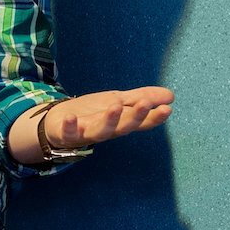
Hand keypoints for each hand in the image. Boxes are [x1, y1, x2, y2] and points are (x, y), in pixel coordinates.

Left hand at [44, 86, 173, 148]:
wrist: (59, 121)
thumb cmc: (92, 113)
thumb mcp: (118, 101)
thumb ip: (142, 98)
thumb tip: (171, 96)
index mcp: (120, 122)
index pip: (141, 122)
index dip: (154, 117)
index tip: (167, 108)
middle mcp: (107, 130)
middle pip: (124, 126)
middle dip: (135, 117)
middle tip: (145, 104)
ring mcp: (87, 133)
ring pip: (101, 131)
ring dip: (109, 120)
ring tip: (115, 107)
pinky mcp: (68, 134)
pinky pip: (69, 132)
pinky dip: (70, 126)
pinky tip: (72, 118)